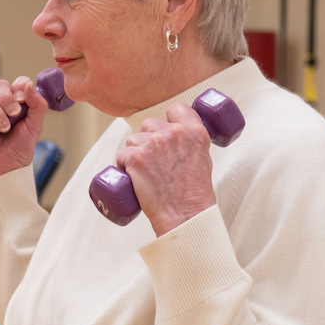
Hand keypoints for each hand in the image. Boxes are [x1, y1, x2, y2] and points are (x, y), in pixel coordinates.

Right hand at [0, 77, 46, 179]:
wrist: (6, 168)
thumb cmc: (21, 148)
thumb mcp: (35, 127)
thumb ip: (37, 105)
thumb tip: (29, 84)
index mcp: (18, 102)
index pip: (18, 83)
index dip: (19, 87)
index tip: (22, 101)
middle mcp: (2, 103)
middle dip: (6, 98)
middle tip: (13, 115)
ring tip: (2, 129)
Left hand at [114, 103, 215, 236]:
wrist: (185, 215)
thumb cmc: (194, 194)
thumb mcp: (202, 159)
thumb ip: (191, 143)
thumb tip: (178, 138)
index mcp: (194, 132)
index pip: (176, 109)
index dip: (168, 120)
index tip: (165, 131)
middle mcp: (174, 133)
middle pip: (149, 124)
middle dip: (147, 139)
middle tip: (153, 160)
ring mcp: (153, 144)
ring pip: (133, 140)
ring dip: (134, 153)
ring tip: (145, 173)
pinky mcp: (136, 157)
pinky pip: (122, 155)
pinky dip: (124, 167)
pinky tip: (133, 178)